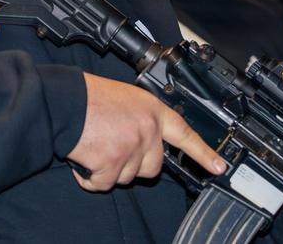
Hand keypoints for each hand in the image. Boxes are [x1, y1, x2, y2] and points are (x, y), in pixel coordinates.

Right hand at [66, 72, 225, 191]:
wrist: (64, 102)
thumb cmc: (88, 98)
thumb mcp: (126, 99)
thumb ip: (142, 119)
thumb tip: (146, 141)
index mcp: (153, 110)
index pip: (185, 134)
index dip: (203, 153)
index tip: (218, 167)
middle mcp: (148, 129)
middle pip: (153, 166)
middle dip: (133, 165)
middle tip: (112, 147)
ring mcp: (133, 146)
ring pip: (128, 177)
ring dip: (108, 169)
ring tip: (95, 145)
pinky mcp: (114, 162)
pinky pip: (104, 183)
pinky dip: (91, 177)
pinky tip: (84, 158)